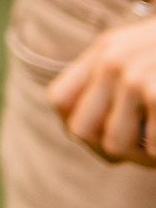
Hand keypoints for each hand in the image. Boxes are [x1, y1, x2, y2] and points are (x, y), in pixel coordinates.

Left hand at [51, 12, 155, 163]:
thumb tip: (84, 128)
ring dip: (143, 156)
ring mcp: (134, 76)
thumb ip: (118, 78)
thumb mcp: (145, 52)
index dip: (81, 128)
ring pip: (115, 144)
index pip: (61, 101)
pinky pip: (152, 147)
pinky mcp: (155, 92)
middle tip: (142, 153)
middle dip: (111, 151)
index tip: (108, 139)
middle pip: (82, 130)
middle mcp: (112, 62)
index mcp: (105, 51)